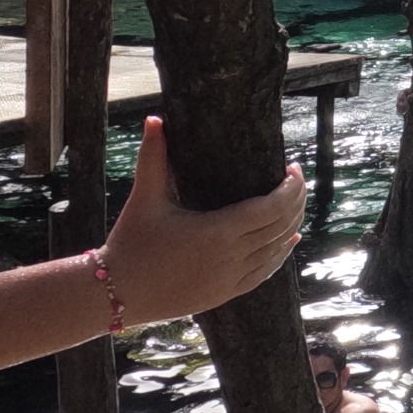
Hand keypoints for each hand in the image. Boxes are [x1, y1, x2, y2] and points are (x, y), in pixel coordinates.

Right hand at [100, 116, 305, 324]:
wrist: (115, 293)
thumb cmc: (130, 241)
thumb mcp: (144, 197)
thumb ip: (153, 156)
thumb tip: (154, 118)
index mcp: (217, 231)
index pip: (271, 207)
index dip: (290, 188)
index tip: (293, 168)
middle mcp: (230, 257)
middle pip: (281, 226)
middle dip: (296, 201)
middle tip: (297, 180)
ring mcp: (230, 279)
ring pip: (277, 250)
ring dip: (292, 225)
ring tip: (296, 202)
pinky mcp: (225, 294)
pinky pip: (264, 272)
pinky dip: (281, 254)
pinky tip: (290, 240)